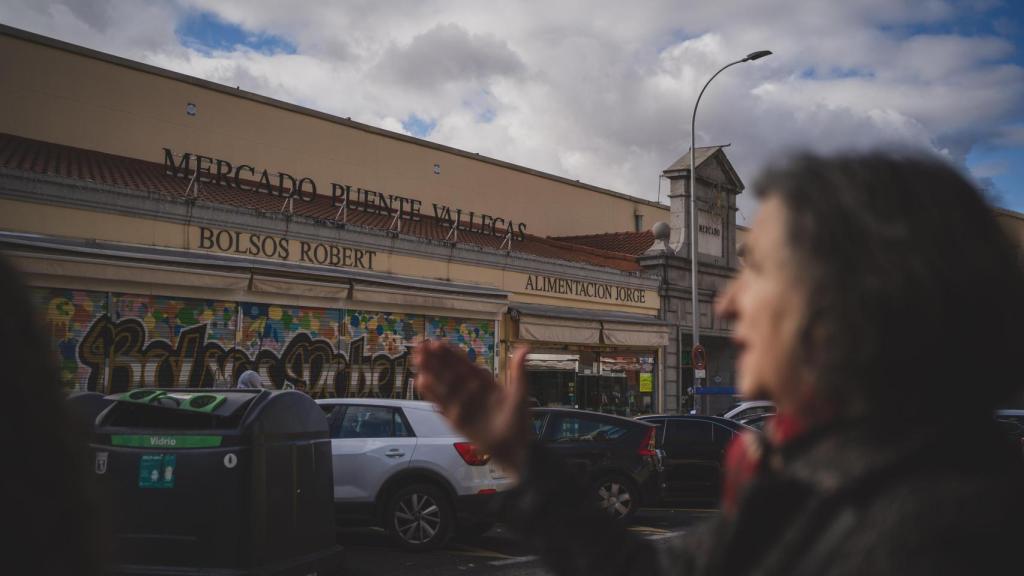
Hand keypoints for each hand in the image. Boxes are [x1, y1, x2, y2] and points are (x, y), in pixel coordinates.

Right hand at [413, 341, 529, 472]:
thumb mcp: (519, 393)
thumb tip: (525, 347)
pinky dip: (431, 394)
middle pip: (447, 372)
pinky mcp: (455, 419)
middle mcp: (468, 390)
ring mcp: (460, 404)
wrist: (513, 448)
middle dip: (434, 359)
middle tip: (420, 347)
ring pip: (441, 385)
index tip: (436, 343)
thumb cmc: (518, 420)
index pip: (462, 363)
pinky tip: (421, 382)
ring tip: (417, 360)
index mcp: (482, 381)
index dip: (449, 353)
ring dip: (429, 373)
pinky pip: (441, 404)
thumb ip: (518, 371)